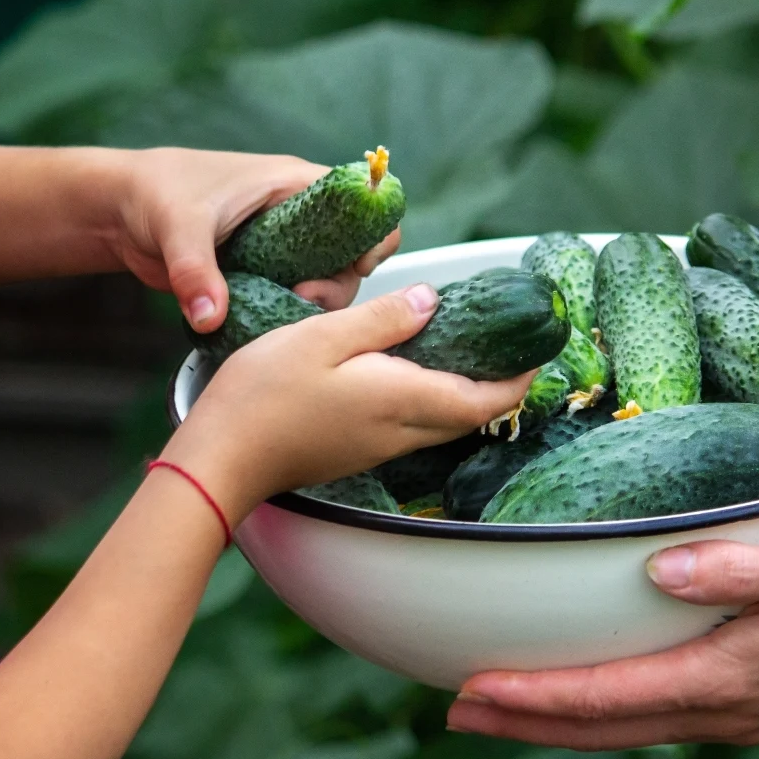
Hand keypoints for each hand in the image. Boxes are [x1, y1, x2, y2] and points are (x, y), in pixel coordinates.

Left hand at [103, 147, 401, 330]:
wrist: (117, 211)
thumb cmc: (153, 192)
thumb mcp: (178, 226)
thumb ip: (195, 271)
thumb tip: (210, 316)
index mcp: (293, 185)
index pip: (363, 202)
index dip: (373, 234)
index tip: (355, 266)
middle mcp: (297, 216)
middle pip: (350, 254)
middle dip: (338, 284)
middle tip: (304, 300)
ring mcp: (282, 248)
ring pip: (325, 281)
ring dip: (315, 304)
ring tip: (286, 314)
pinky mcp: (264, 275)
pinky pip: (294, 297)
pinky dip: (291, 313)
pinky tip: (273, 323)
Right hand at [162, 284, 533, 521]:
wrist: (220, 459)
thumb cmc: (265, 394)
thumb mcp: (324, 336)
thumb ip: (384, 318)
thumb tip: (432, 299)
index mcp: (403, 400)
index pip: (485, 400)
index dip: (518, 381)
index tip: (538, 355)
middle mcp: (400, 432)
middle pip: (469, 415)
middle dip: (500, 388)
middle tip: (510, 350)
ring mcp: (377, 449)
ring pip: (441, 423)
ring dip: (465, 395)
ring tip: (467, 354)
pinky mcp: (356, 453)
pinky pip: (411, 427)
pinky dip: (429, 401)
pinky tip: (412, 373)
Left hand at [446, 529, 758, 749]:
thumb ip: (734, 568)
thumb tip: (657, 574)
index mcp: (726, 676)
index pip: (609, 694)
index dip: (538, 695)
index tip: (475, 687)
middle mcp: (723, 708)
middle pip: (605, 726)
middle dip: (528, 720)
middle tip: (458, 710)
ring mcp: (736, 713)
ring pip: (627, 729)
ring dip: (560, 721)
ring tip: (502, 708)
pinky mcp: (748, 702)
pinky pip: (656, 719)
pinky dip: (606, 713)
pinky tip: (589, 699)